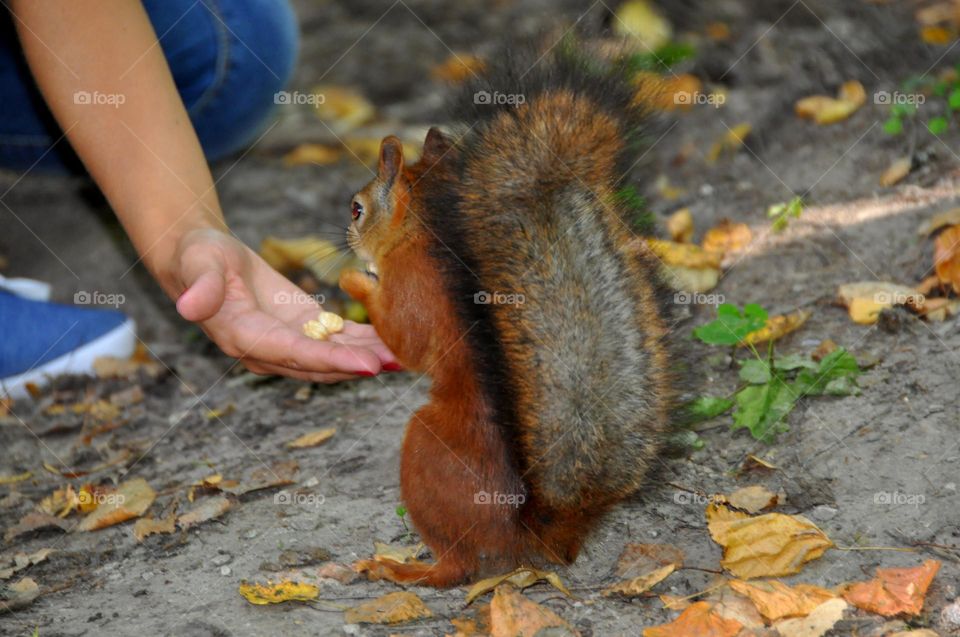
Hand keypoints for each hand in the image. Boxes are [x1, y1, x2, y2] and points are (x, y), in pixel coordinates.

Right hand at [171, 228, 397, 381]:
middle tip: (398, 363)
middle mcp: (269, 349)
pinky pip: (337, 339)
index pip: (293, 353)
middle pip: (320, 364)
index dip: (330, 361)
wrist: (203, 260)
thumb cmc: (198, 257)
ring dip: (369, 356)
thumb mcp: (197, 263)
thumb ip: (200, 286)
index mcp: (244, 337)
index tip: (367, 365)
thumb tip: (186, 307)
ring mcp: (288, 342)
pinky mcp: (303, 328)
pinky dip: (364, 341)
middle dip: (360, 364)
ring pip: (334, 356)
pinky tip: (393, 340)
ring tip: (406, 356)